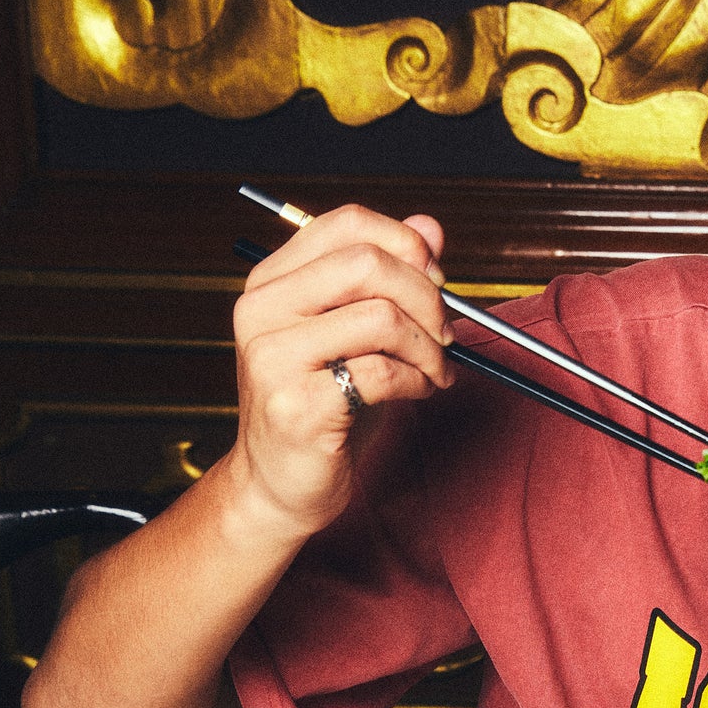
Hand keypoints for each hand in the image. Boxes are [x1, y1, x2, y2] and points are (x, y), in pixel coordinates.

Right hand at [227, 204, 456, 539]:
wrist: (280, 484)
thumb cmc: (323, 404)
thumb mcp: (356, 332)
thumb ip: (389, 277)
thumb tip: (430, 228)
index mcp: (273, 281)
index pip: (347, 223)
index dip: (406, 245)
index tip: (436, 281)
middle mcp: (262, 310)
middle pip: (368, 263)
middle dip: (426, 297)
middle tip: (445, 334)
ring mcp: (273, 358)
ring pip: (382, 317)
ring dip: (428, 348)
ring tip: (433, 372)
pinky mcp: (297, 406)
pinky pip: (382, 373)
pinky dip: (417, 382)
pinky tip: (416, 393)